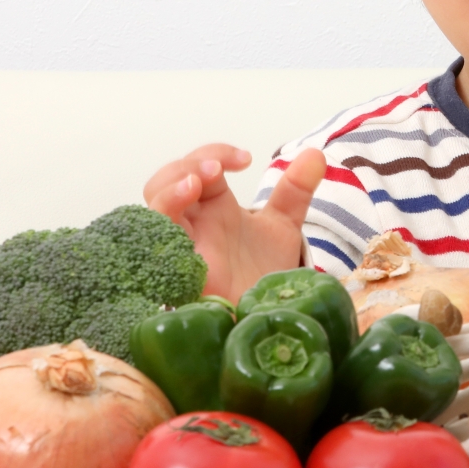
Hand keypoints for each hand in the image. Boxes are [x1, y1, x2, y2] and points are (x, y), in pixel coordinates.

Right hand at [143, 144, 326, 301]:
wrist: (266, 314)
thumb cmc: (264, 271)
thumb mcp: (283, 226)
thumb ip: (296, 191)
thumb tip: (316, 154)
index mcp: (213, 207)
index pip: (200, 165)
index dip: (215, 152)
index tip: (246, 159)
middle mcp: (193, 224)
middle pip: (164, 182)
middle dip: (186, 167)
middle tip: (216, 170)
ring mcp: (183, 249)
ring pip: (152, 212)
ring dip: (168, 192)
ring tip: (194, 184)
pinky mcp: (180, 277)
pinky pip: (156, 251)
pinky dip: (162, 229)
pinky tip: (179, 222)